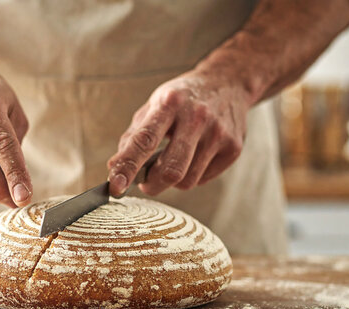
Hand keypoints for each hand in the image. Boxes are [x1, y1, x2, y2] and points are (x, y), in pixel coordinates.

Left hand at [107, 70, 248, 195]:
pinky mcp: (233, 148)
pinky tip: (193, 157)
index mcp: (170, 103)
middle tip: (145, 181)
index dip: (127, 166)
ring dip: (171, 181)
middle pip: (170, 170)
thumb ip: (134, 136)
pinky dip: (191, 175)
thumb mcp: (154, 105)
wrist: (228, 82)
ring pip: (186, 180)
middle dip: (152, 184)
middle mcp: (197, 117)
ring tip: (172, 161)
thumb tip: (115, 167)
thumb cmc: (183, 99)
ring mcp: (218, 133)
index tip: (115, 185)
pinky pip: (203, 179)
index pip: (144, 140)